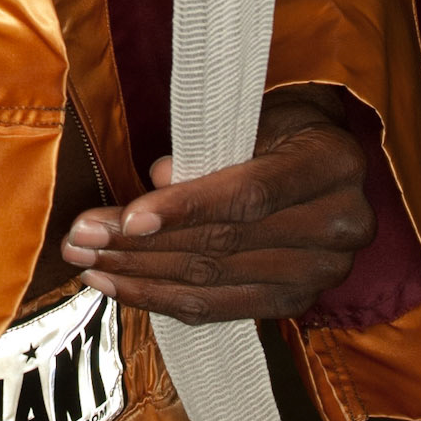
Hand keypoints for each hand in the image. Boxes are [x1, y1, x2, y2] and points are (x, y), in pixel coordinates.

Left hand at [60, 86, 374, 323]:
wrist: (317, 153)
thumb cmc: (273, 121)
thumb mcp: (247, 112)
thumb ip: (208, 145)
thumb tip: (159, 176)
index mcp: (331, 163)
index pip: (250, 196)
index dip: (186, 208)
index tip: (127, 216)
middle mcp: (340, 224)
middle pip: (225, 244)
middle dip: (141, 245)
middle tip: (80, 238)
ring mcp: (322, 271)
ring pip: (216, 281)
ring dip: (140, 275)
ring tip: (86, 264)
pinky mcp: (296, 301)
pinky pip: (219, 308)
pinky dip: (162, 299)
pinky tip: (117, 287)